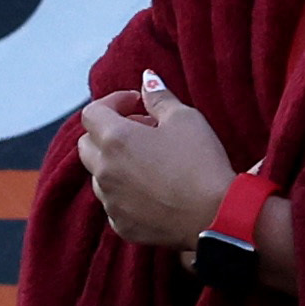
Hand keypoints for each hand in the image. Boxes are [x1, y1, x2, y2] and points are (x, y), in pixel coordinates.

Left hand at [75, 78, 234, 250]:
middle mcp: (104, 171)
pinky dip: (126, 193)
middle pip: (87, 144)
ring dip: (115, 164)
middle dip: (108, 133)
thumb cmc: (201, 163)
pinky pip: (113, 204)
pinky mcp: (122, 226)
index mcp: (115, 139)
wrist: (217, 216)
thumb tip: (147, 79)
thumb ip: (159, 98)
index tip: (136, 103)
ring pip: (99, 176)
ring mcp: (111, 202)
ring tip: (149, 163)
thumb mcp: (185, 119)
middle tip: (142, 131)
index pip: (92, 112)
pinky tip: (154, 191)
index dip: (112, 102)